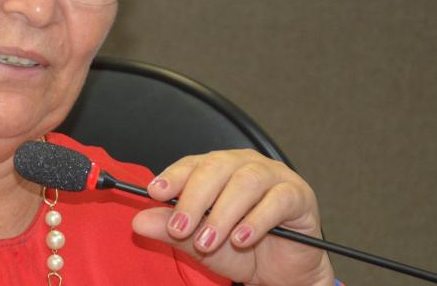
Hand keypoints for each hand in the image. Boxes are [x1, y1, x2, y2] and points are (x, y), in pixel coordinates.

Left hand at [131, 149, 334, 285]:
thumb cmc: (240, 248)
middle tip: (180, 228)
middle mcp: (244, 164)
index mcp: (218, 168)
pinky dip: (256, 220)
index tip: (154, 192)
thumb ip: (170, 230)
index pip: (192, 164)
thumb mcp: (198, 243)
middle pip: (216, 168)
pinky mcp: (297, 195)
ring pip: (245, 182)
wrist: (280, 272)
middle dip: (193, 199)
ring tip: (207, 241)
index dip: (173, 176)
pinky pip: (277, 201)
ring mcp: (274, 176)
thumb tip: (139, 221)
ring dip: (222, 214)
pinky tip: (241, 239)